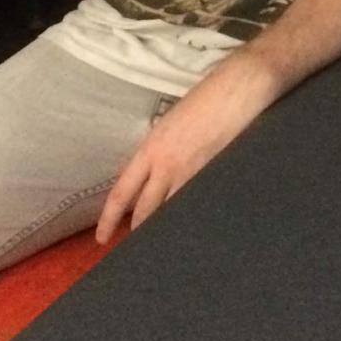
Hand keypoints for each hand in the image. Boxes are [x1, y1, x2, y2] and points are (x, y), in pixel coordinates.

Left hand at [95, 61, 272, 239]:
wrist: (237, 88)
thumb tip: (151, 172)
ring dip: (163, 230)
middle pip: (144, 210)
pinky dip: (190, 217)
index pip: (123, 191)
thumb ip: (159, 149)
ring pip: (169, 213)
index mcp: (150, 148)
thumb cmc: (205, 99)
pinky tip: (193, 227)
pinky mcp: (213, 175)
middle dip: (138, 233)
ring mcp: (191, 172)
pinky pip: (195, 204)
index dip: (109, 218)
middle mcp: (166, 164)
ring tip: (161, 247)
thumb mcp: (171, 122)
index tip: (103, 237)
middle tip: (133, 252)